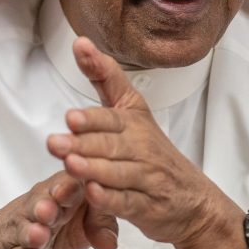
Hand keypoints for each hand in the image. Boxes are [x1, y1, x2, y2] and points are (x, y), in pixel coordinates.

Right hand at [0, 171, 117, 248]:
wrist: (6, 245)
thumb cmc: (53, 223)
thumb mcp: (84, 221)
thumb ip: (101, 224)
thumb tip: (110, 241)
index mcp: (60, 191)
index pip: (67, 182)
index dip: (71, 183)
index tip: (77, 183)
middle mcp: (38, 206)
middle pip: (41, 203)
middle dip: (46, 204)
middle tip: (50, 207)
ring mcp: (22, 231)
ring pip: (26, 230)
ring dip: (33, 232)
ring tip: (39, 234)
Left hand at [47, 36, 247, 248]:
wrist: (193, 199)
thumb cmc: (153, 152)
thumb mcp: (132, 109)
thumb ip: (104, 78)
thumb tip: (80, 42)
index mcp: (135, 122)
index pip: (112, 116)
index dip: (92, 117)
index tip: (72, 116)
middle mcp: (141, 147)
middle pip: (111, 144)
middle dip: (83, 143)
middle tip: (56, 143)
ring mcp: (146, 178)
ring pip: (118, 172)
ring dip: (93, 169)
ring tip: (71, 165)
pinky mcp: (147, 206)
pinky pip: (127, 202)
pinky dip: (110, 199)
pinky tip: (92, 194)